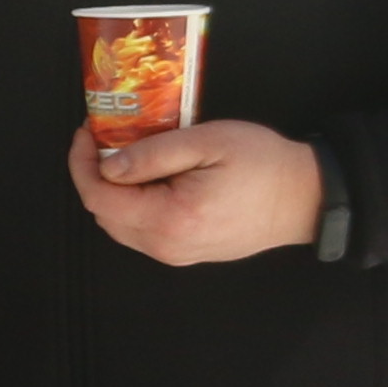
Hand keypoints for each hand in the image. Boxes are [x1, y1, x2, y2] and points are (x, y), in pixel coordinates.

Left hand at [72, 118, 324, 266]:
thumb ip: (154, 154)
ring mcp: (176, 254)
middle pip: (104, 215)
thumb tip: (108, 166)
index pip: (99, 198)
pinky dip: (134, 204)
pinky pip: (143, 231)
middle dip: (94, 176)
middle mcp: (166, 246)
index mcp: (169, 219)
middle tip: (104, 138)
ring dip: (114, 191)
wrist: (305, 199)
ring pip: (121, 226)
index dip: (82, 164)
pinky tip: (149, 176)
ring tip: (126, 154)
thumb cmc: (263, 164)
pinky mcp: (187, 253)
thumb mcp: (208, 142)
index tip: (87, 132)